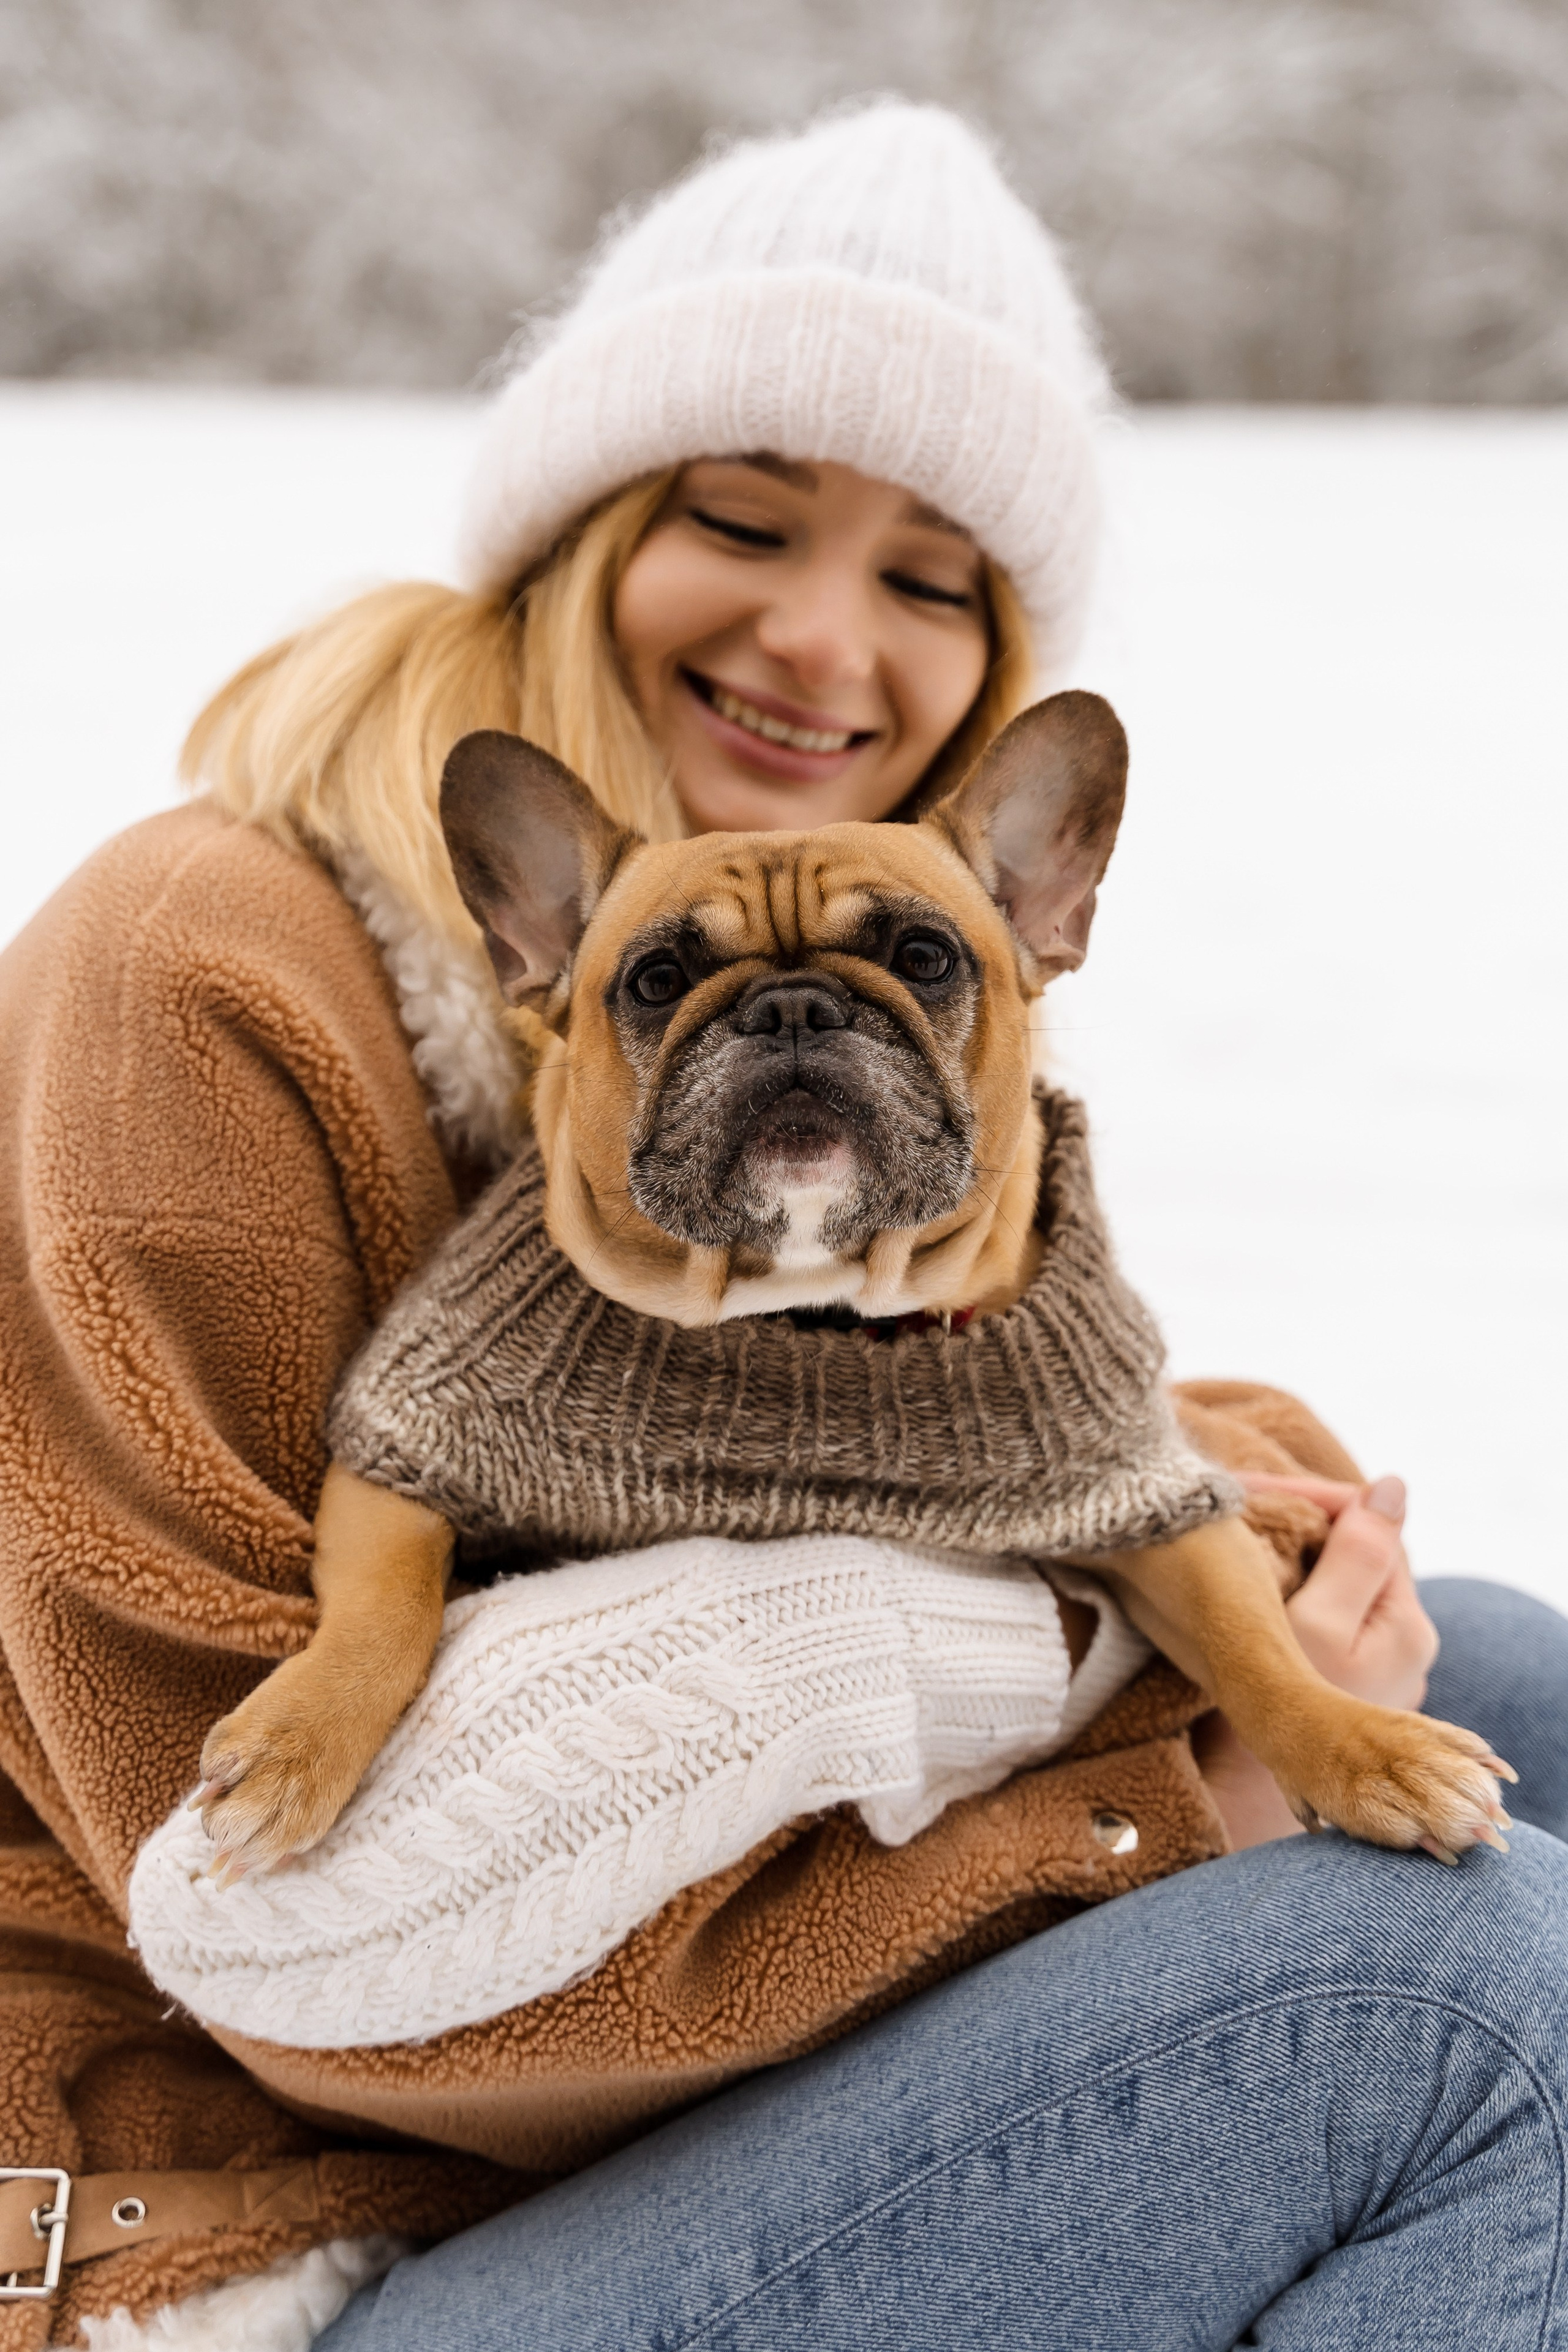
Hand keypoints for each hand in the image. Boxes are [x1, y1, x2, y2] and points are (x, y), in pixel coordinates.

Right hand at [1197, 1474, 1445, 1849]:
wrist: (1247, 1792)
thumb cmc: (1279, 1712)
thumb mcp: (1315, 1622)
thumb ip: (1357, 1552)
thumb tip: (1392, 1487)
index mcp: (1404, 1622)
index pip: (1370, 1526)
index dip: (1312, 1498)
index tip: (1248, 1489)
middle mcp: (1405, 1643)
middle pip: (1359, 1552)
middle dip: (1304, 1521)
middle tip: (1236, 1504)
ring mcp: (1380, 1665)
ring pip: (1344, 1580)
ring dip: (1299, 1552)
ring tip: (1239, 1533)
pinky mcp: (1351, 1680)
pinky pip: (1334, 1612)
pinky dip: (1300, 1586)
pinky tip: (1258, 1581)